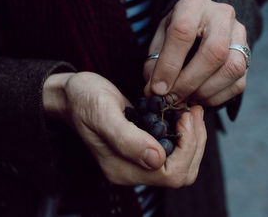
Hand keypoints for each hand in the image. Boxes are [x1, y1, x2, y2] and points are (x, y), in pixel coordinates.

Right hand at [43, 72, 206, 186]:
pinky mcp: (143, 148)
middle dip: (194, 143)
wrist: (73, 94)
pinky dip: (185, 133)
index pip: (170, 174)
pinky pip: (174, 151)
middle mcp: (132, 170)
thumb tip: (156, 159)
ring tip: (189, 111)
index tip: (185, 116)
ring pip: (181, 163)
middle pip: (181, 173)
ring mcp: (138, 160)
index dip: (187, 147)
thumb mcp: (102, 114)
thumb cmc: (83, 100)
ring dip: (193, 138)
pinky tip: (181, 113)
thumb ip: (127, 139)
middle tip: (192, 111)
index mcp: (122, 169)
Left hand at [144, 0, 248, 105]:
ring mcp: (240, 34)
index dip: (169, 65)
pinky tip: (198, 98)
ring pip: (232, 68)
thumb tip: (156, 92)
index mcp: (194, 5)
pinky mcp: (248, 56)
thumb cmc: (175, 34)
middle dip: (189, 82)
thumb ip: (155, 64)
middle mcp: (222, 15)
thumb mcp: (158, 41)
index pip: (183, 32)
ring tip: (184, 99)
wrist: (200, 27)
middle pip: (214, 51)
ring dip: (205, 91)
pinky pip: (238, 83)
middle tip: (172, 99)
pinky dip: (215, 97)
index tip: (159, 89)